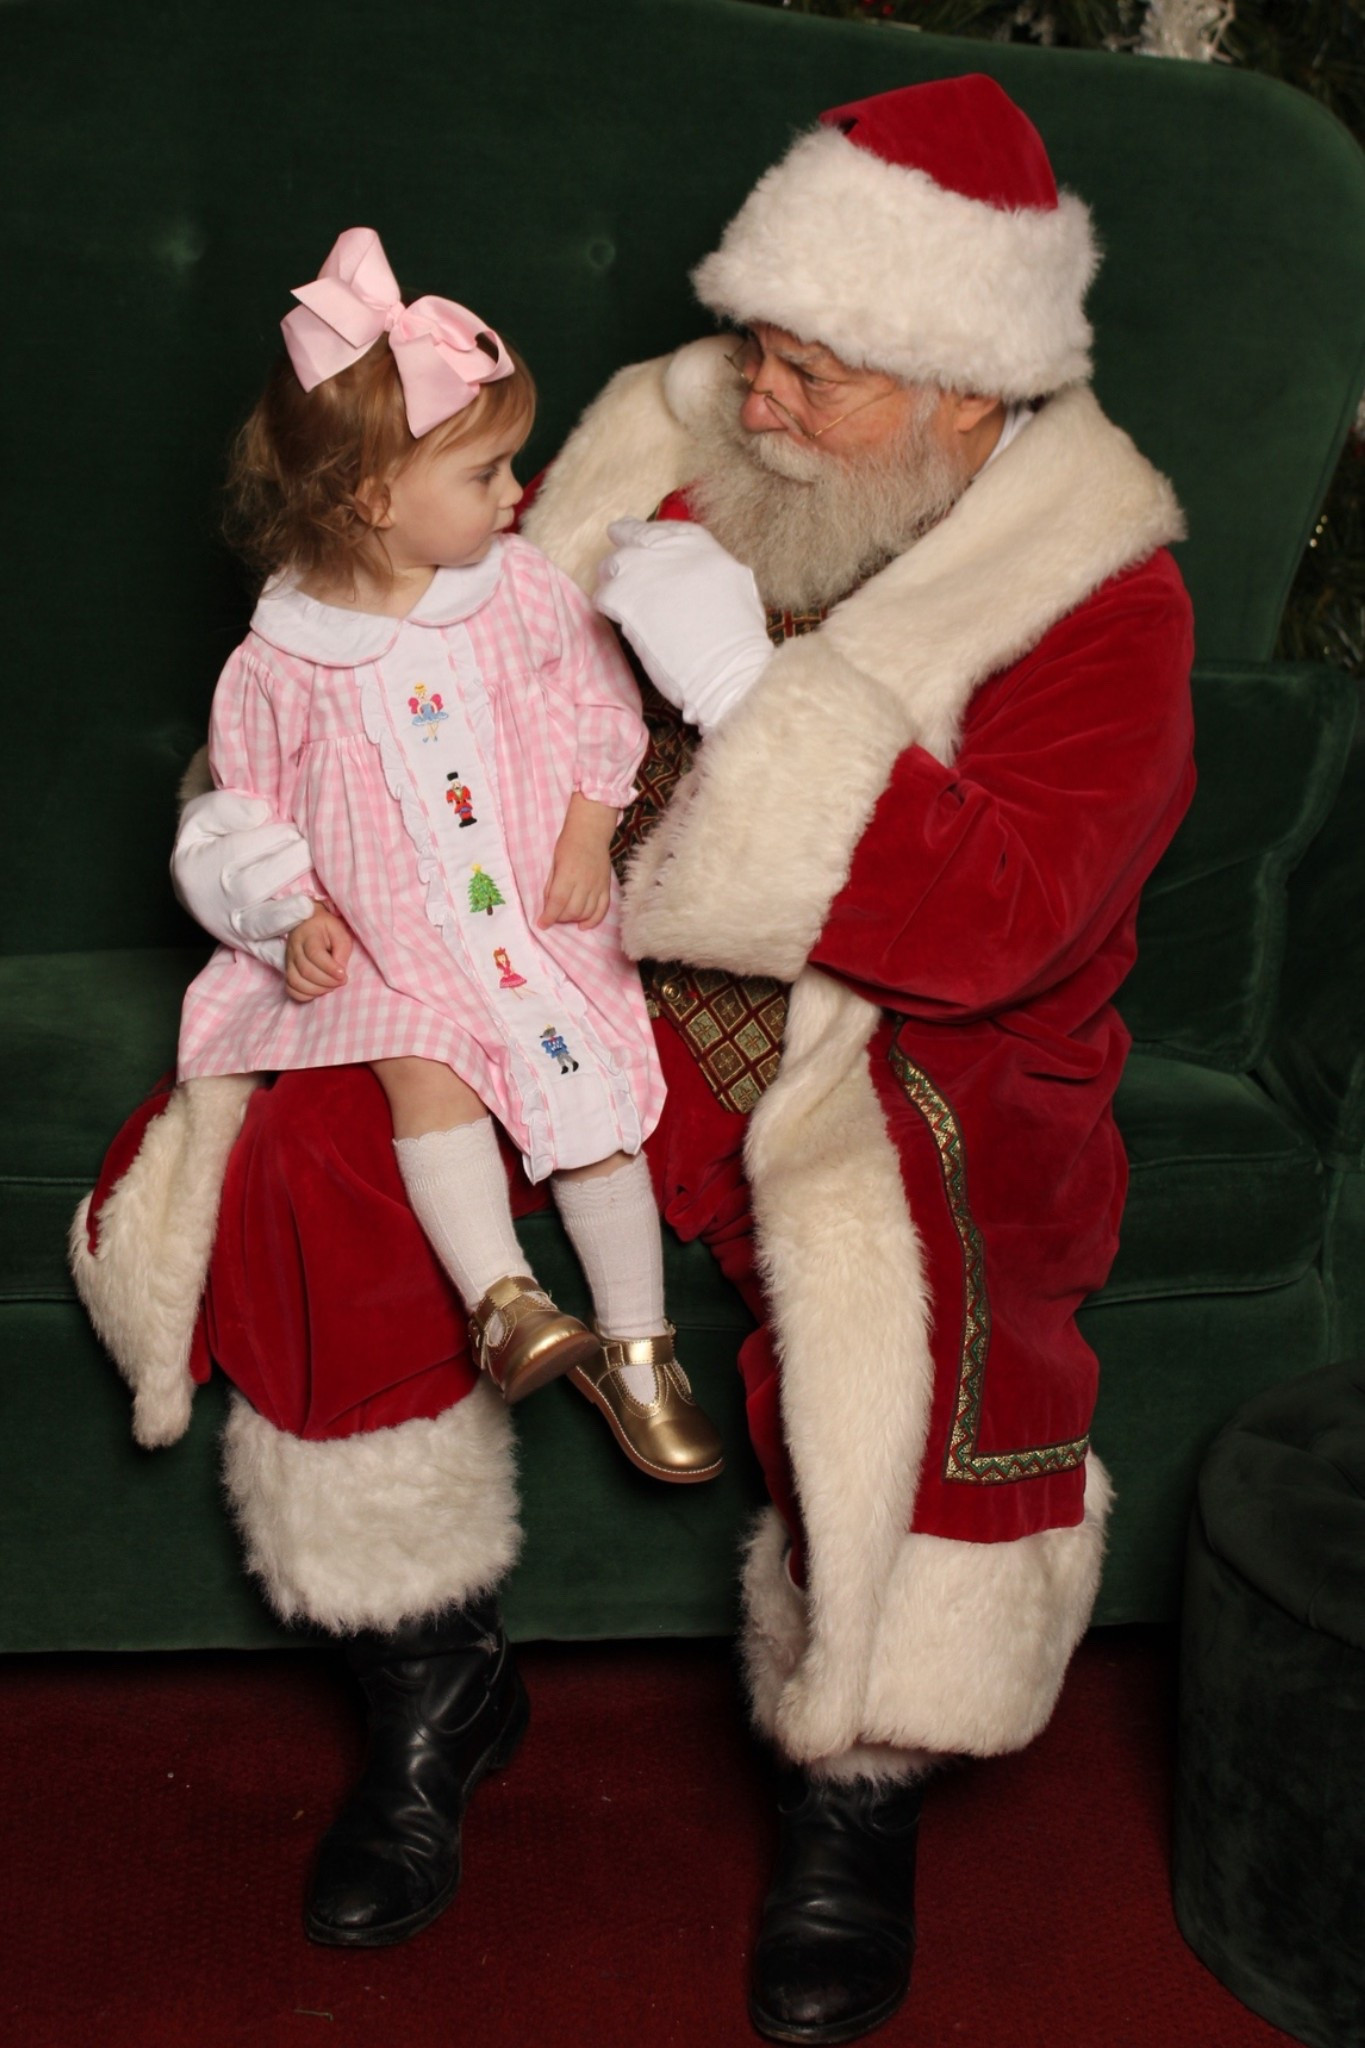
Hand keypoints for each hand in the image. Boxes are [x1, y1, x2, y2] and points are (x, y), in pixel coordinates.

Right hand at [174, 790, 315, 970]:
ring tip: (308, 905)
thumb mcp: (204, 815)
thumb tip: (261, 813)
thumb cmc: (209, 838)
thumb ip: (227, 808)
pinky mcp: (248, 944)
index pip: (237, 850)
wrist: (195, 877)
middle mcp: (213, 900)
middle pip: (250, 886)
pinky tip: (310, 950)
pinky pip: (268, 953)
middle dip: (285, 867)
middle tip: (312, 852)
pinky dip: (288, 955)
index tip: (293, 829)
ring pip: (257, 925)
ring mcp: (231, 926)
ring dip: (285, 917)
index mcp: (198, 865)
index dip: (270, 838)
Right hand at [284, 905, 353, 1001]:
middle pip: (305, 971)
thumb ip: (342, 950)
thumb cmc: (327, 930)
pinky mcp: (287, 971)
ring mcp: (288, 960)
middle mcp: (294, 948)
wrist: (308, 924)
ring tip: (331, 987)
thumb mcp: (340, 932)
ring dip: (316, 990)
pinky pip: (290, 988)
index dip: (329, 968)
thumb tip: (340, 973)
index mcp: (308, 935)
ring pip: (295, 981)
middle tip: (341, 981)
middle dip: (327, 981)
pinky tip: (318, 991)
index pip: (314, 954)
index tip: (343, 975)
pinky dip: (304, 995)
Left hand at [539, 794, 615, 929]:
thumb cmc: (568, 844)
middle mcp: (584, 882)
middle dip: (560, 918)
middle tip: (553, 915)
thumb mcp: (554, 863)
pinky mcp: (606, 887)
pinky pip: (602, 909)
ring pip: (586, 913)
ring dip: (574, 919)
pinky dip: (593, 921)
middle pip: (572, 910)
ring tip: (566, 916)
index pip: (558, 901)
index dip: (549, 916)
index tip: (542, 924)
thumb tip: (549, 905)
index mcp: (568, 874)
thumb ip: (552, 885)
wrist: (591, 832)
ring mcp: (597, 885)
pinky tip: (583, 926)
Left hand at [594, 518, 771, 732]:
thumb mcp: (737, 583)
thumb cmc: (740, 635)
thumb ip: (710, 568)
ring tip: (617, 593)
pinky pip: (603, 595)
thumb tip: (694, 572)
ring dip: (613, 577)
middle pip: (632, 534)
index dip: (651, 535)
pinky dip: (606, 606)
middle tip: (616, 547)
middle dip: (623, 539)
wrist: (724, 664)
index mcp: (699, 544)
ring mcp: (641, 569)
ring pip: (612, 564)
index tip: (643, 541)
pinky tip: (616, 617)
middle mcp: (666, 548)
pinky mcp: (622, 597)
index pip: (667, 528)